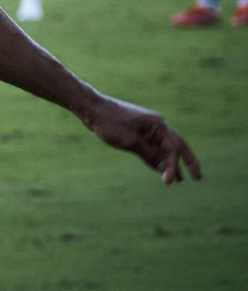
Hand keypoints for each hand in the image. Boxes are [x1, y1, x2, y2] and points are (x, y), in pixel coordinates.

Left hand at [81, 96, 201, 184]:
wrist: (93, 109)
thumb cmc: (110, 122)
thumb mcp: (130, 141)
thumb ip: (148, 154)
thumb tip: (164, 167)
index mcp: (158, 125)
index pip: (173, 148)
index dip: (173, 166)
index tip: (169, 181)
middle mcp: (157, 126)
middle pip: (177, 146)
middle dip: (188, 161)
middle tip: (198, 177)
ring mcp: (148, 130)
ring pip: (165, 148)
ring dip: (172, 163)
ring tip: (182, 179)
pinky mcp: (138, 134)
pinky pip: (153, 149)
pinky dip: (158, 159)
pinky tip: (162, 170)